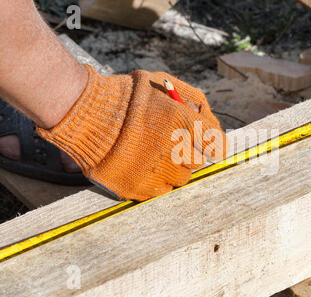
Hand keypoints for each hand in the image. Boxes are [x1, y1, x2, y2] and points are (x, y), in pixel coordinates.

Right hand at [37, 65, 226, 200]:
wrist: (86, 114)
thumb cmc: (127, 96)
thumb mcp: (162, 84)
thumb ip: (192, 99)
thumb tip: (208, 118)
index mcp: (181, 121)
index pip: (216, 144)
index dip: (212, 144)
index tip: (208, 145)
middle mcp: (172, 149)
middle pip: (198, 163)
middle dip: (188, 153)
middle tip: (173, 145)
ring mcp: (155, 170)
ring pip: (182, 178)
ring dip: (174, 168)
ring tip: (155, 155)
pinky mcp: (139, 187)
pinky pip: (162, 190)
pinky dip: (157, 180)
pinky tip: (144, 166)